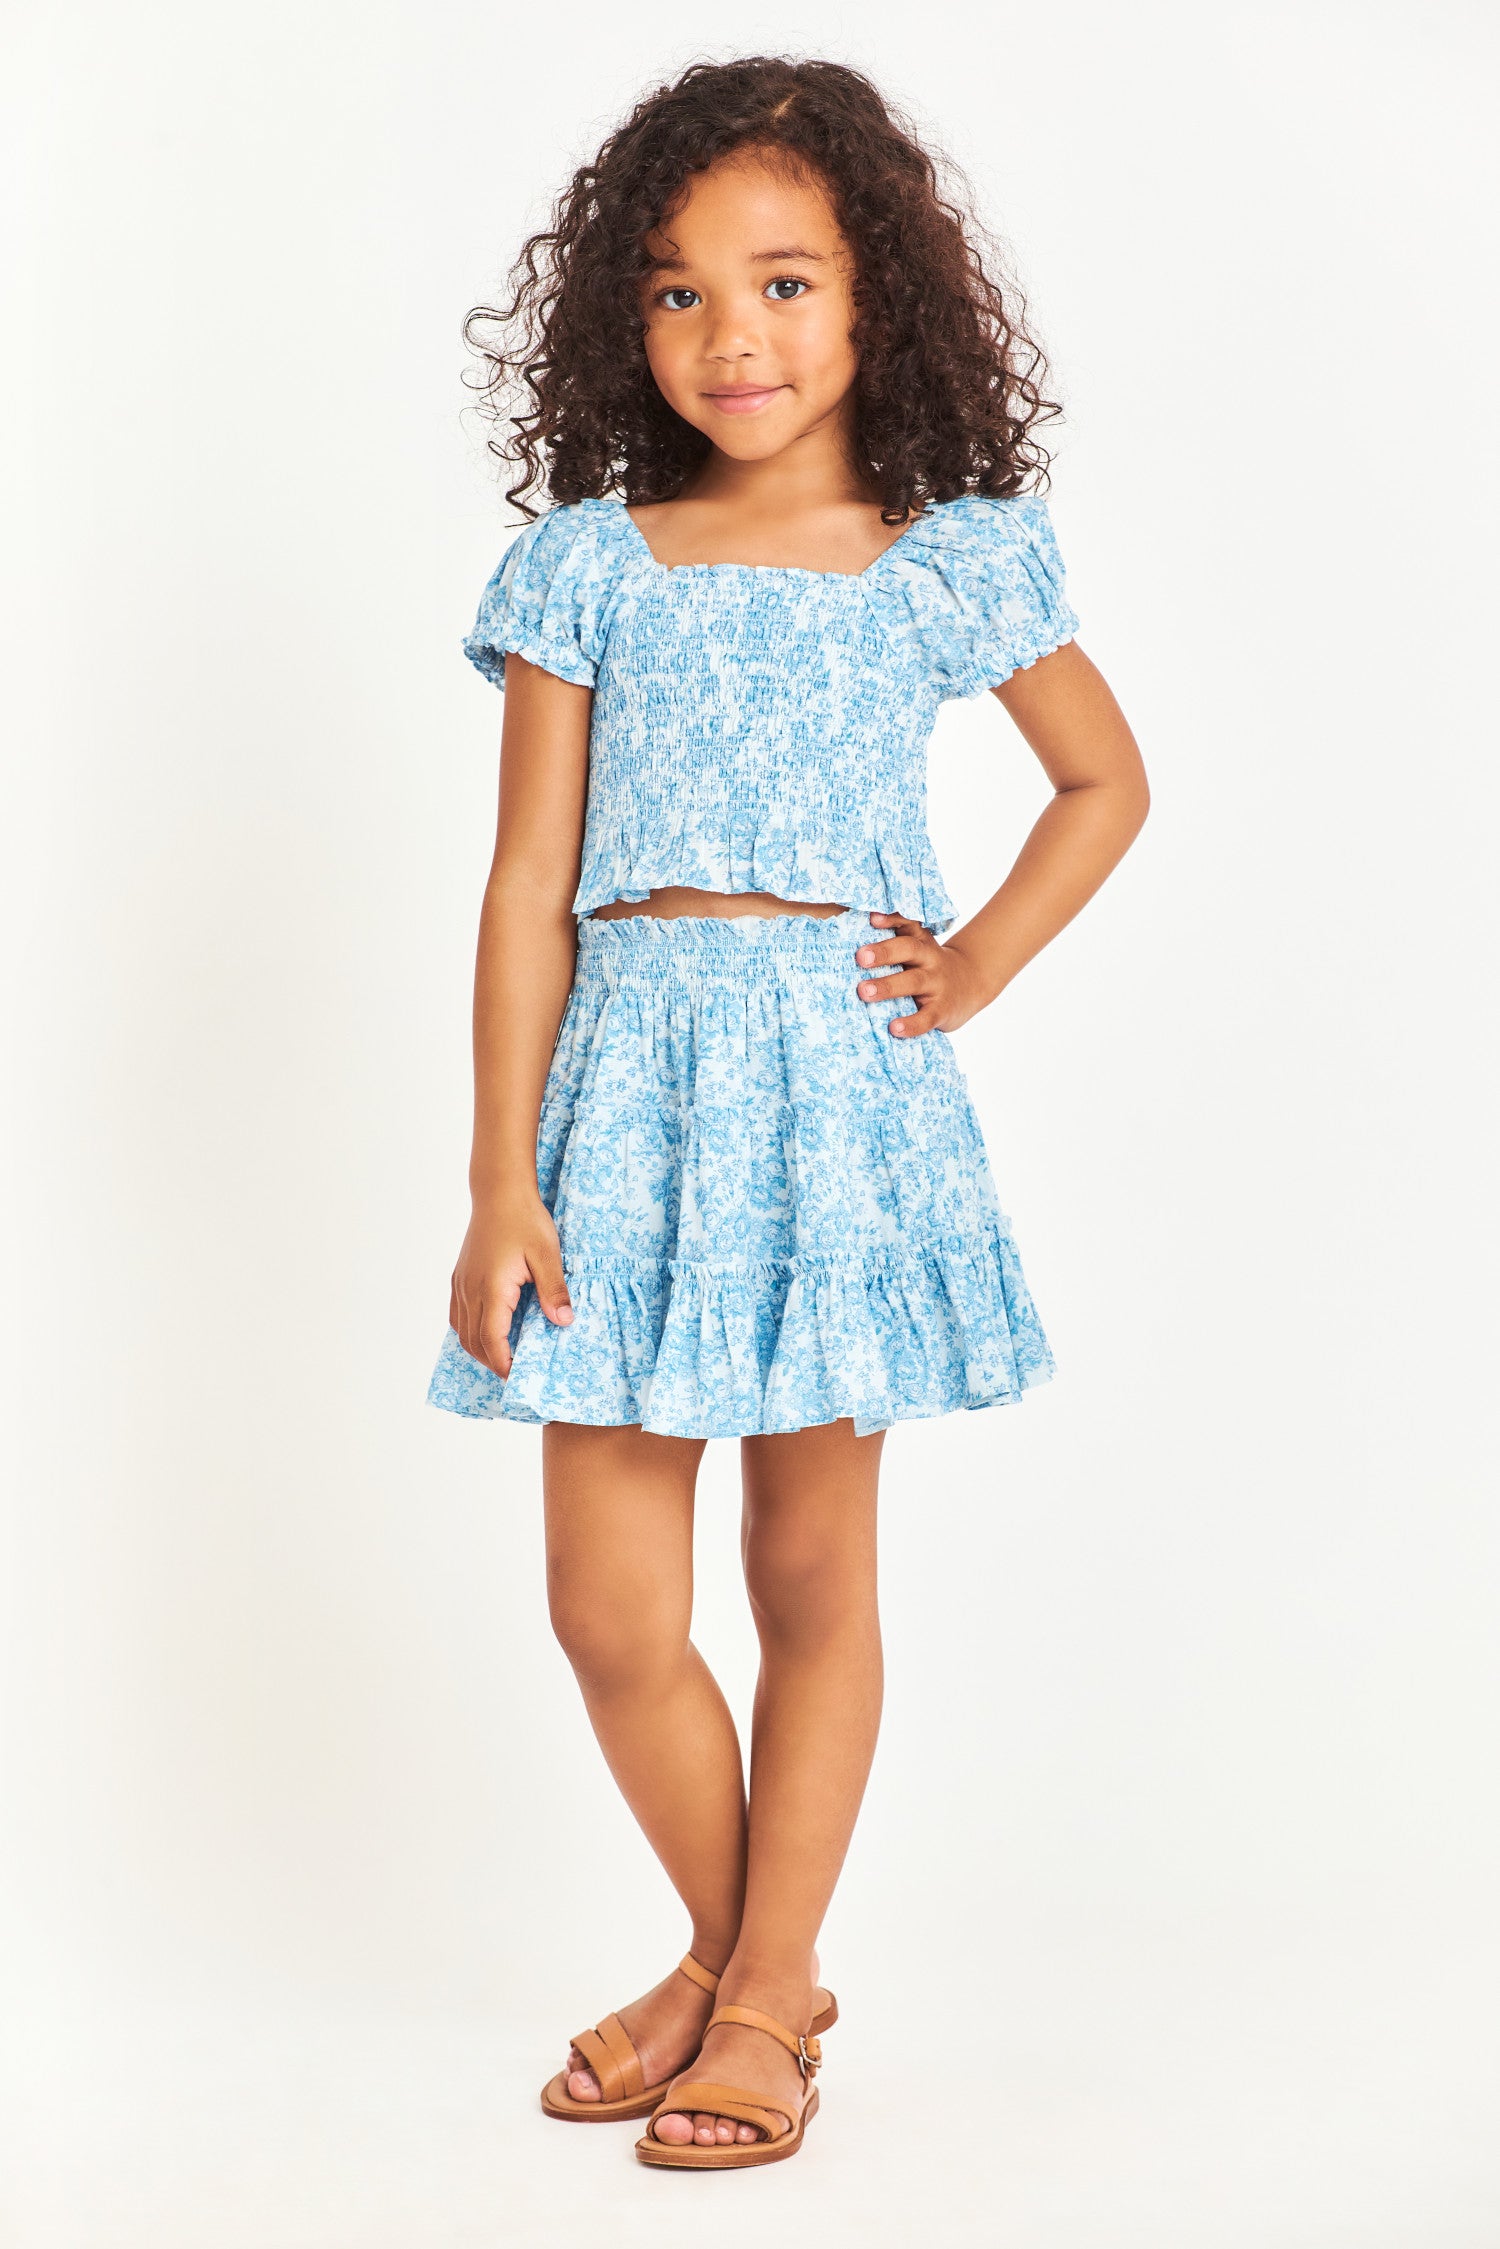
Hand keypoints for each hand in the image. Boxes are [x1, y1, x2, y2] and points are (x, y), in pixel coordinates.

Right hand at [449, 1191, 572, 1377]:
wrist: (499, 1192)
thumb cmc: (525, 1220)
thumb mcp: (547, 1254)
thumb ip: (554, 1290)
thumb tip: (564, 1322)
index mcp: (492, 1288)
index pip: (492, 1340)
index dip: (503, 1364)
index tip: (518, 1377)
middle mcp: (471, 1290)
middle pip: (473, 1342)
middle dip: (492, 1362)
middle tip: (516, 1372)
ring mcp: (461, 1283)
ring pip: (462, 1331)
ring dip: (480, 1349)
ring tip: (504, 1356)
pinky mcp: (460, 1277)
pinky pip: (458, 1315)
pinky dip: (470, 1332)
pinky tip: (488, 1331)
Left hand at [854, 912, 990, 1037]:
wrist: (973, 983)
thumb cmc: (931, 966)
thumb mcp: (920, 948)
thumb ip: (894, 942)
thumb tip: (854, 941)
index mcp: (921, 942)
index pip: (908, 924)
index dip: (891, 919)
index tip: (872, 918)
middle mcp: (930, 959)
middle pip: (909, 950)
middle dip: (884, 952)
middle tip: (860, 957)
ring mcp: (937, 984)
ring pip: (914, 982)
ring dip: (888, 986)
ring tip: (865, 991)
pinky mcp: (942, 1010)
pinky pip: (927, 1017)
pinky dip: (911, 1024)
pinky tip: (894, 1028)